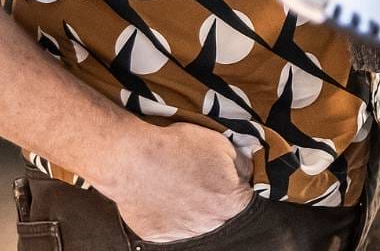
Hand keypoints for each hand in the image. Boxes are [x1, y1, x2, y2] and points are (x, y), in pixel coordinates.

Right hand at [94, 121, 253, 241]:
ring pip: (195, 221)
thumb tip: (246, 173)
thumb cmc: (179, 148)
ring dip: (192, 207)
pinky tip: (162, 194)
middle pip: (220, 213)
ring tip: (178, 185)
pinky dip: (168, 213)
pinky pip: (170, 226)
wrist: (133, 158)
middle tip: (200, 178)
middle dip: (215, 197)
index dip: (238, 186)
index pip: (245, 200)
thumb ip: (242, 164)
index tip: (229, 178)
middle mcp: (209, 224)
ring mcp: (182, 232)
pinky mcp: (158, 235)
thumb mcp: (222, 145)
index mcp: (230, 203)